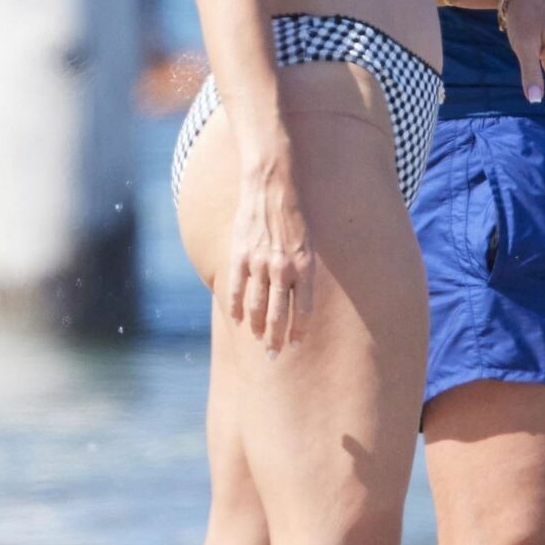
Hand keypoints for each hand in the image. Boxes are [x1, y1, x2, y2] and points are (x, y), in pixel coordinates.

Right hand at [225, 164, 313, 355]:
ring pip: (256, 306)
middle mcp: (282, 269)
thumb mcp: (308, 246)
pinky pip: (236, 289)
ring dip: (257, 328)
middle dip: (277, 339)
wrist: (272, 188)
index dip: (299, 330)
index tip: (295, 344)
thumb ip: (302, 274)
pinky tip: (237, 321)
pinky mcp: (240, 256)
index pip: (303, 309)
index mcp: (304, 267)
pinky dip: (235, 308)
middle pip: (279, 314)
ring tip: (258, 341)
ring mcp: (259, 264)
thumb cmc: (294, 218)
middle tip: (274, 356)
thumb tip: (299, 301)